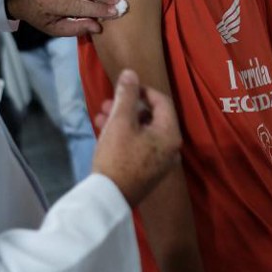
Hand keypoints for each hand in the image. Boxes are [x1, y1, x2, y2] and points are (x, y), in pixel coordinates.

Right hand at [91, 69, 181, 206]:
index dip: (143, 90)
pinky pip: (140, 145)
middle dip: (128, 106)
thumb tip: (130, 73)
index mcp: (170, 134)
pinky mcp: (148, 172)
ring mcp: (160, 162)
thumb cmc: (117, 156)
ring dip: (123, 120)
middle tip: (107, 103)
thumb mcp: (120, 121)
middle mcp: (171, 148)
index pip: (162, 101)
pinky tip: (104, 132)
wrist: (108, 198)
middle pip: (152, 117)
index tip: (124, 87)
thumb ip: (127, 94)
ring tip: (101, 117)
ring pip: (143, 131)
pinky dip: (125, 136)